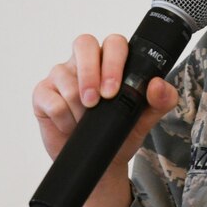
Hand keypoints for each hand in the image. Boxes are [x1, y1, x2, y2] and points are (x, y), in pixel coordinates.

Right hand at [31, 33, 178, 206]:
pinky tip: (71, 126)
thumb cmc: (123, 132)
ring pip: (64, 77)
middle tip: (94, 102)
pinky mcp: (44, 93)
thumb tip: (157, 85)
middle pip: (83, 44)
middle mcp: (86, 63)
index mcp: (112, 61)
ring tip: (85, 122)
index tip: (113, 91)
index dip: (112, 62)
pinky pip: (48, 97)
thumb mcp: (147, 118)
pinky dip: (62, 116)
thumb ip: (163, 99)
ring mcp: (63, 76)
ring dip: (76, 106)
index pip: (113, 43)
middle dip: (89, 74)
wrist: (103, 162)